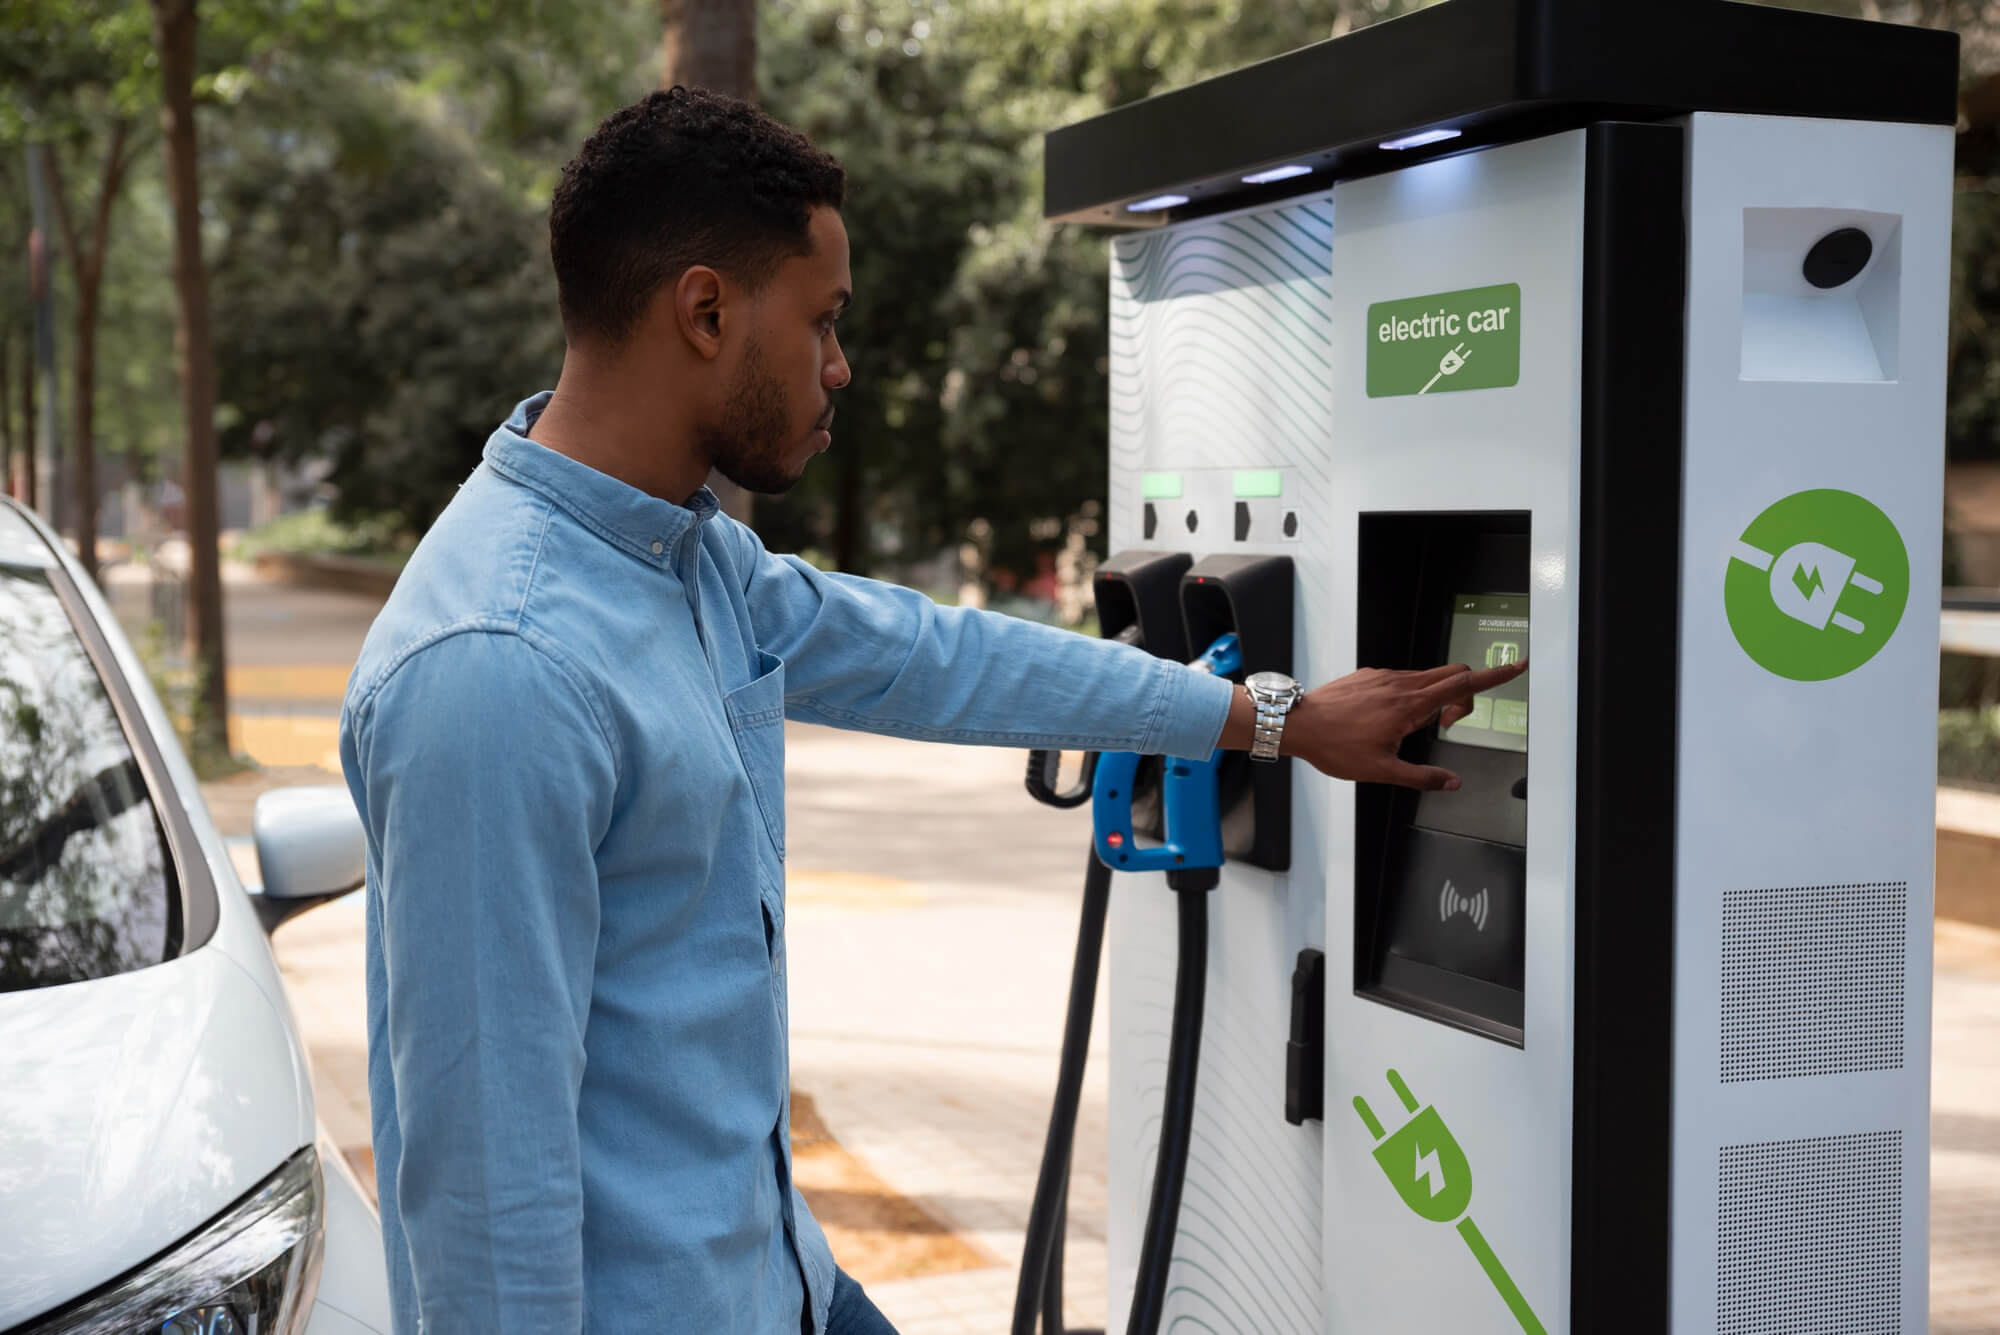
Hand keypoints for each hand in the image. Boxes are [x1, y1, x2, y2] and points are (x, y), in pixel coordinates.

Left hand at [1275, 660, 1527, 790]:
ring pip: (1427, 677)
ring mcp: (1384, 677)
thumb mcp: (1381, 772)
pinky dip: (1412, 694)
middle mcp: (1401, 684)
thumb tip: (1453, 783)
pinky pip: (1403, 678)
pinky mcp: (1370, 676)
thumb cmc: (1335, 747)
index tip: (1518, 666)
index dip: (1495, 676)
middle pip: (1452, 674)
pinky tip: (1387, 719)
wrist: (1297, 724)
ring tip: (1410, 729)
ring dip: (1436, 698)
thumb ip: (1422, 777)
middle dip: (1464, 696)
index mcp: (1410, 705)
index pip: (1463, 684)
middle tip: (1448, 724)